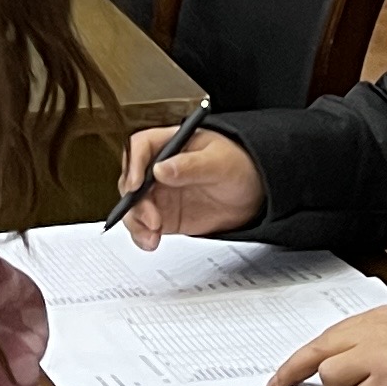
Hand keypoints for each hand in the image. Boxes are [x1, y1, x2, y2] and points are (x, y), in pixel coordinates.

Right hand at [117, 125, 263, 247]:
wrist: (255, 194)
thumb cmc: (239, 166)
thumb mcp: (219, 162)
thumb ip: (191, 166)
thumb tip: (161, 169)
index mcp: (171, 144)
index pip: (141, 147)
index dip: (133, 165)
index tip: (136, 185)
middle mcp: (160, 168)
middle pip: (131, 179)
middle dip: (135, 200)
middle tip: (151, 217)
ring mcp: (161, 193)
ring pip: (133, 205)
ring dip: (136, 221)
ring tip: (153, 233)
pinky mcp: (165, 215)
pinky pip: (144, 225)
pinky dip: (142, 235)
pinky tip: (150, 241)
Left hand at [267, 304, 386, 385]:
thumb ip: (366, 342)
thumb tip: (335, 364)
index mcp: (373, 319)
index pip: (323, 339)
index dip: (296, 362)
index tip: (279, 379)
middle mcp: (371, 334)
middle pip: (322, 359)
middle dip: (320, 381)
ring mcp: (377, 358)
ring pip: (336, 383)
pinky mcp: (386, 383)